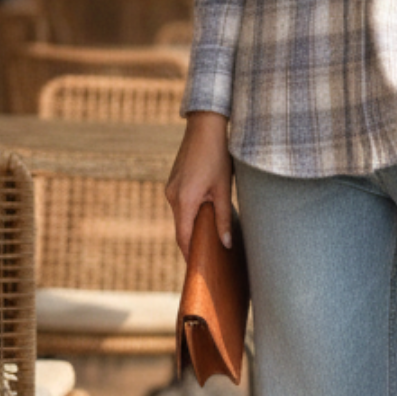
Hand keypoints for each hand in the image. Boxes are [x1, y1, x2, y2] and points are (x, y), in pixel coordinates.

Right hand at [165, 111, 233, 258]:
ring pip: (182, 215)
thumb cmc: (217, 156)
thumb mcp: (223, 189)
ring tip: (213, 237)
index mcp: (184, 200)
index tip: (199, 269)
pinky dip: (192, 212)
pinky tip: (208, 213)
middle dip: (195, 241)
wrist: (205, 126)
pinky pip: (182, 203)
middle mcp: (172, 196)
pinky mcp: (174, 181)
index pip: (183, 237)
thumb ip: (223, 218)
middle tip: (211, 257)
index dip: (190, 254)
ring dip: (195, 225)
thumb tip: (225, 244)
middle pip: (182, 227)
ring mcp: (171, 188)